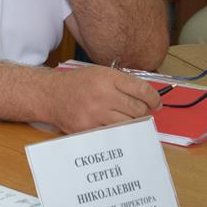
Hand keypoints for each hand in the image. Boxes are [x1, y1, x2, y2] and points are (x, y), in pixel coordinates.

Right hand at [45, 66, 160, 133]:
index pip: (143, 91)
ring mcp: (94, 114)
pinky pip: (113, 133)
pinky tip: (113, 125)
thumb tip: (149, 99)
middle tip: (139, 111)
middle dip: (143, 111)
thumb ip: (123, 83)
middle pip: (138, 109)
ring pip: (128, 124)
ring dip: (132, 122)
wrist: (50, 95)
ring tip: (127, 118)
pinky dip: (117, 131)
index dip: (154, 99)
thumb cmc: (77, 84)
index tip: (156, 104)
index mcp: (107, 78)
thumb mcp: (99, 73)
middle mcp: (102, 95)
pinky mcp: (88, 128)